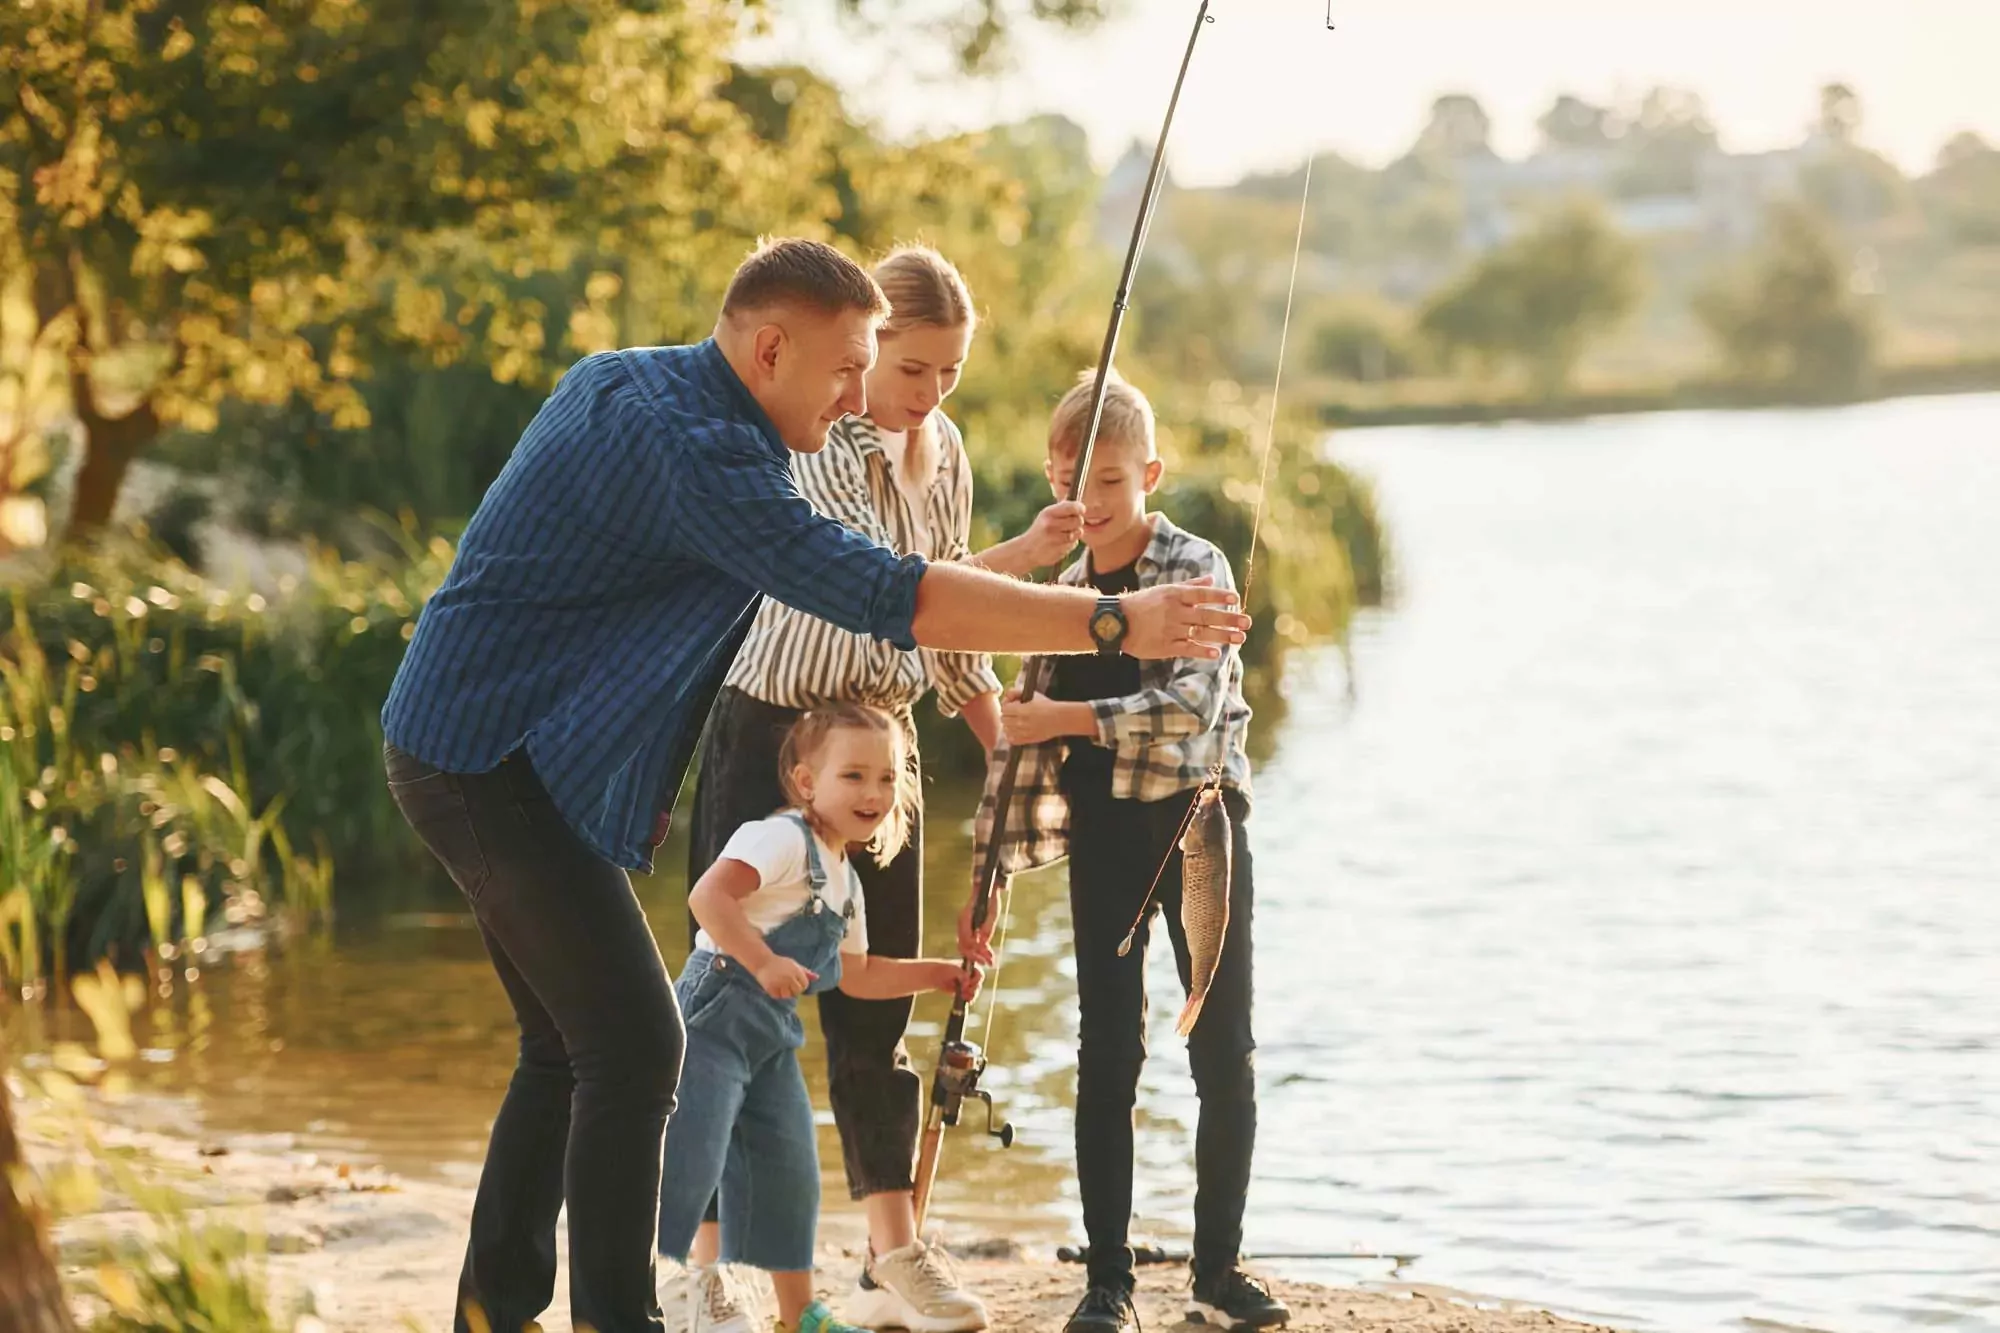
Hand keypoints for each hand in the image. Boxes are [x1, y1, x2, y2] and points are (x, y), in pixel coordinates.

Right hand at [754, 955, 816, 999]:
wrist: (763, 961)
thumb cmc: (780, 963)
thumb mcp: (794, 964)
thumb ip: (806, 972)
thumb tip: (817, 977)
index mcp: (796, 971)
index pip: (805, 985)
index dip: (801, 986)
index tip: (794, 983)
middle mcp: (789, 977)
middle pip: (798, 991)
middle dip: (794, 990)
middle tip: (787, 985)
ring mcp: (780, 983)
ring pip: (788, 996)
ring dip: (785, 993)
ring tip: (780, 986)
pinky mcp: (771, 987)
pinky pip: (778, 996)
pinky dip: (776, 994)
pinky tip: (774, 987)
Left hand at [934, 960, 984, 1001]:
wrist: (937, 976)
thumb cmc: (946, 969)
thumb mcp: (955, 970)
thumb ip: (963, 975)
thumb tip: (968, 982)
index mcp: (971, 968)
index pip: (979, 975)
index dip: (976, 980)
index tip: (968, 983)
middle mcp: (971, 977)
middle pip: (978, 985)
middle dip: (973, 989)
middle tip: (966, 991)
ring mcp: (968, 985)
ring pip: (975, 992)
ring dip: (971, 995)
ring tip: (964, 996)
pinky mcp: (964, 992)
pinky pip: (970, 997)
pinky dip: (969, 999)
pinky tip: (966, 1000)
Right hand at [956, 888, 1000, 964]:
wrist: (988, 889)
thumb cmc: (991, 897)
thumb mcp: (993, 910)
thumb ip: (988, 926)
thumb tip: (984, 941)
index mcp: (964, 917)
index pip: (966, 939)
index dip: (975, 949)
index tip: (986, 955)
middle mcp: (962, 924)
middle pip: (964, 946)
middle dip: (976, 956)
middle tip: (988, 963)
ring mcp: (964, 928)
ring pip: (967, 947)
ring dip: (979, 956)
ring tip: (991, 963)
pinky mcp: (970, 931)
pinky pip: (972, 944)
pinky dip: (981, 952)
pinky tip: (990, 958)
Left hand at [999, 692, 1081, 746]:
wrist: (1059, 719)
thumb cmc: (1047, 705)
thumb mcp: (1032, 695)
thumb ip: (1016, 692)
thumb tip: (1007, 695)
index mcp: (1022, 710)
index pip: (1004, 709)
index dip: (1008, 705)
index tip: (1013, 705)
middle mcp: (1021, 722)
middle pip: (1004, 719)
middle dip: (1008, 714)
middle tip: (1016, 713)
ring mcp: (1023, 733)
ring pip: (1006, 730)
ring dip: (1009, 725)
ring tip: (1017, 721)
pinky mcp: (1027, 740)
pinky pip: (1011, 740)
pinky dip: (1012, 735)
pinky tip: (1018, 730)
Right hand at [1016, 500, 1083, 566]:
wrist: (1026, 550)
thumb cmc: (1040, 530)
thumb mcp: (1046, 515)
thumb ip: (1062, 509)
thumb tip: (1080, 506)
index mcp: (1048, 513)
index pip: (1073, 507)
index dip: (1080, 508)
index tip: (1081, 510)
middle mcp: (1051, 524)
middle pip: (1079, 520)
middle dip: (1077, 522)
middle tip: (1069, 524)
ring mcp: (1055, 538)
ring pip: (1078, 533)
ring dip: (1074, 534)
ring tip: (1063, 534)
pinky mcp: (1059, 550)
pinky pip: (1073, 544)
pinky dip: (1070, 544)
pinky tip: (1059, 543)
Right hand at [1120, 578, 1247, 659]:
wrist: (1116, 622)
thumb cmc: (1143, 604)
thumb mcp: (1165, 590)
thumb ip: (1191, 586)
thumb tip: (1212, 578)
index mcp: (1174, 595)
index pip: (1201, 594)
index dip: (1219, 596)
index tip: (1236, 599)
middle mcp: (1174, 611)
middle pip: (1206, 615)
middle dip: (1229, 619)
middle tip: (1247, 622)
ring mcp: (1170, 630)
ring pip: (1200, 633)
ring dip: (1222, 636)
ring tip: (1240, 638)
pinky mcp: (1164, 647)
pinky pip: (1186, 649)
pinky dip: (1202, 651)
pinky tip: (1216, 654)